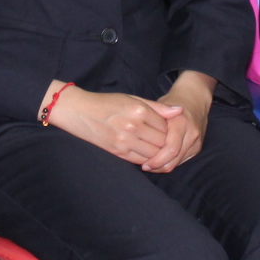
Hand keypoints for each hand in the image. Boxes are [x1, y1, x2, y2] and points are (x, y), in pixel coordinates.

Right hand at [46, 87, 177, 165]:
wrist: (80, 112)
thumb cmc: (108, 103)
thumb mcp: (133, 99)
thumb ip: (158, 107)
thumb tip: (180, 111)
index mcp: (139, 111)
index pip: (166, 126)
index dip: (169, 128)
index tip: (164, 126)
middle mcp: (133, 127)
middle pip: (162, 142)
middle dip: (165, 142)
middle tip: (162, 138)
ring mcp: (125, 141)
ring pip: (153, 154)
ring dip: (157, 152)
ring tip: (154, 145)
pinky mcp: (118, 152)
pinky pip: (140, 160)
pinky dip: (146, 158)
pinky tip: (144, 151)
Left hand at [142, 73, 215, 172]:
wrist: (195, 99)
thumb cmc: (172, 102)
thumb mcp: (159, 106)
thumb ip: (151, 121)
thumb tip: (140, 141)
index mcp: (181, 122)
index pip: (170, 149)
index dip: (156, 160)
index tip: (144, 164)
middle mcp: (191, 133)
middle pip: (174, 159)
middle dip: (158, 166)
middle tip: (145, 167)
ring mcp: (196, 141)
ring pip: (178, 163)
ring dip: (163, 166)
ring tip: (150, 165)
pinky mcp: (197, 148)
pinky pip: (182, 161)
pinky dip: (170, 163)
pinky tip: (160, 161)